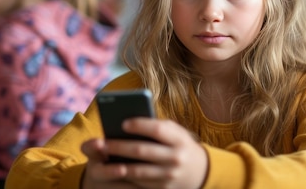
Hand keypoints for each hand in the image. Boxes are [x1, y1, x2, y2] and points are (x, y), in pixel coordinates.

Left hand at [81, 118, 207, 188]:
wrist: (201, 171)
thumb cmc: (180, 145)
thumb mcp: (176, 133)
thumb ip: (158, 127)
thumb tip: (129, 123)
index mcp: (179, 139)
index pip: (157, 129)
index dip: (139, 126)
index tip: (123, 123)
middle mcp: (176, 157)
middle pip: (142, 150)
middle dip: (120, 146)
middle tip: (104, 142)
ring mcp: (170, 175)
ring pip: (138, 170)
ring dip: (118, 164)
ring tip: (105, 156)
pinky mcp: (163, 188)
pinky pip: (140, 182)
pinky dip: (126, 176)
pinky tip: (115, 169)